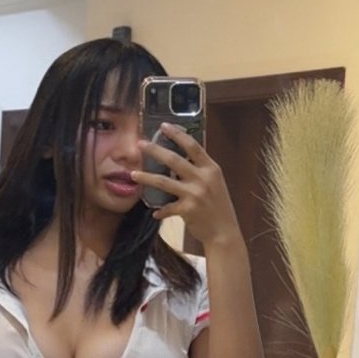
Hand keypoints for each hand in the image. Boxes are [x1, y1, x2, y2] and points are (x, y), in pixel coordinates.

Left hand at [133, 126, 241, 247]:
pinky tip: (154, 212)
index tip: (163, 126)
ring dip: (147, 177)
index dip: (177, 134)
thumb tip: (180, 159)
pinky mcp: (187, 210)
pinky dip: (160, 210)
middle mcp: (203, 178)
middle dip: (155, 150)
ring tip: (134, 174)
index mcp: (211, 169)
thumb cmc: (218, 206)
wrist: (224, 232)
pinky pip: (167, 207)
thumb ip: (200, 170)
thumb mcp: (215, 183)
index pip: (193, 146)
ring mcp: (195, 194)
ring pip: (164, 182)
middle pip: (174, 159)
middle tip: (140, 144)